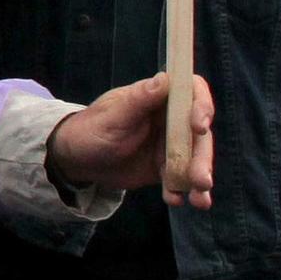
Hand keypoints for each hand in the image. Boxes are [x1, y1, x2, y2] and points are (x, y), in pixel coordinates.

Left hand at [47, 72, 216, 207]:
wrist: (78, 159)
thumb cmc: (91, 129)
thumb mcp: (112, 116)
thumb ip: (139, 100)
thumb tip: (164, 78)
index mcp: (157, 98)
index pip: (191, 92)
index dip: (202, 105)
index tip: (198, 127)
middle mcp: (170, 119)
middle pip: (199, 134)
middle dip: (202, 157)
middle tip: (201, 180)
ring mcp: (170, 144)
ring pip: (195, 159)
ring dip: (199, 179)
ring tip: (200, 200)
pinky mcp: (166, 167)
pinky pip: (181, 178)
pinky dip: (182, 190)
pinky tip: (174, 199)